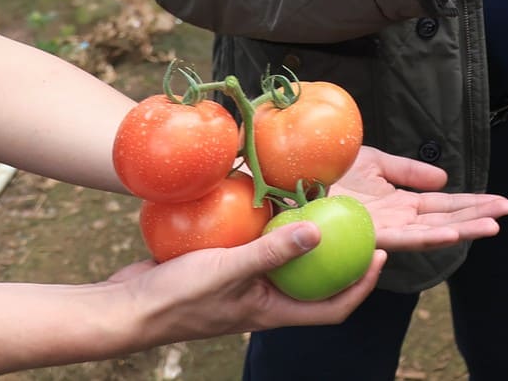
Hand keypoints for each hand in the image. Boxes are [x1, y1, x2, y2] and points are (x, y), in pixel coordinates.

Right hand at [105, 217, 384, 342]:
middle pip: (314, 281)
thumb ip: (272, 251)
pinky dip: (266, 225)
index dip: (361, 285)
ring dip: (301, 235)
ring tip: (317, 201)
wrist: (127, 307)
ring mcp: (244, 283)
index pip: (332, 308)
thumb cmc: (178, 297)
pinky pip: (257, 245)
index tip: (381, 255)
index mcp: (272, 311)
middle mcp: (264, 299)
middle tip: (354, 219)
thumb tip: (320, 232)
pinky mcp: (224, 266)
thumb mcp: (228, 270)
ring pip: (285, 260)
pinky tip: (268, 196)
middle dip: (338, 255)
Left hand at [332, 146, 507, 251]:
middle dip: (477, 216)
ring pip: (430, 233)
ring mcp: (384, 229)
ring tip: (491, 227)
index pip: (445, 206)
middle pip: (445, 220)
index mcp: (402, 203)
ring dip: (462, 230)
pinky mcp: (368, 233)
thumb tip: (444, 179)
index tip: (503, 203)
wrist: (295, 174)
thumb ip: (410, 171)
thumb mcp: (377, 162)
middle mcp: (397, 220)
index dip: (474, 204)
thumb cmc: (330, 170)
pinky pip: (403, 238)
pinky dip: (429, 237)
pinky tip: (451, 234)